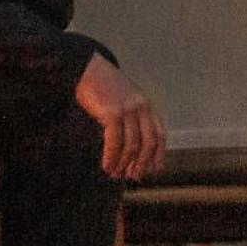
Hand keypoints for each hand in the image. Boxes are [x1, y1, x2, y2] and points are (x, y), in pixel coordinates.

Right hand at [73, 53, 165, 180]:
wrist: (87, 68)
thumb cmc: (103, 87)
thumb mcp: (125, 99)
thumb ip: (132, 117)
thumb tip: (133, 146)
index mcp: (146, 105)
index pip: (159, 134)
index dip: (158, 154)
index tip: (154, 169)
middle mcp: (141, 108)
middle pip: (147, 143)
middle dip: (141, 163)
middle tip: (132, 177)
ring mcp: (128, 110)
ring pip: (131, 145)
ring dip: (123, 163)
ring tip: (114, 174)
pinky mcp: (112, 113)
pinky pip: (115, 142)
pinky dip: (111, 157)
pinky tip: (107, 165)